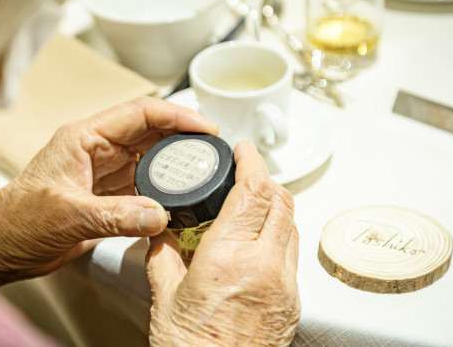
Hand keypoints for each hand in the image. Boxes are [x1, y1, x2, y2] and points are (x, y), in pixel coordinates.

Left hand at [0, 97, 218, 285]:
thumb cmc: (13, 220)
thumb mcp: (65, 215)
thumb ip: (114, 215)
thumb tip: (158, 214)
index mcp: (83, 138)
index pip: (139, 113)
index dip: (176, 116)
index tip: (204, 127)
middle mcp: (96, 151)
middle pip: (149, 134)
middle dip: (182, 139)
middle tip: (212, 151)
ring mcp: (102, 175)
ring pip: (149, 161)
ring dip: (175, 166)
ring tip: (203, 173)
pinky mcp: (105, 199)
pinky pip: (143, 188)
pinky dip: (163, 193)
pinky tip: (179, 201)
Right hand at [146, 142, 299, 345]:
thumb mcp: (164, 299)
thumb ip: (162, 257)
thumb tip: (161, 236)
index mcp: (229, 259)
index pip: (253, 191)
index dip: (251, 162)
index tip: (243, 151)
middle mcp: (266, 268)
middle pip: (281, 201)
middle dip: (265, 179)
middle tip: (245, 173)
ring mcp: (284, 286)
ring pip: (292, 224)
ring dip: (275, 205)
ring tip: (250, 205)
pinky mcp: (292, 302)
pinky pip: (292, 252)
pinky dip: (279, 234)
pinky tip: (257, 242)